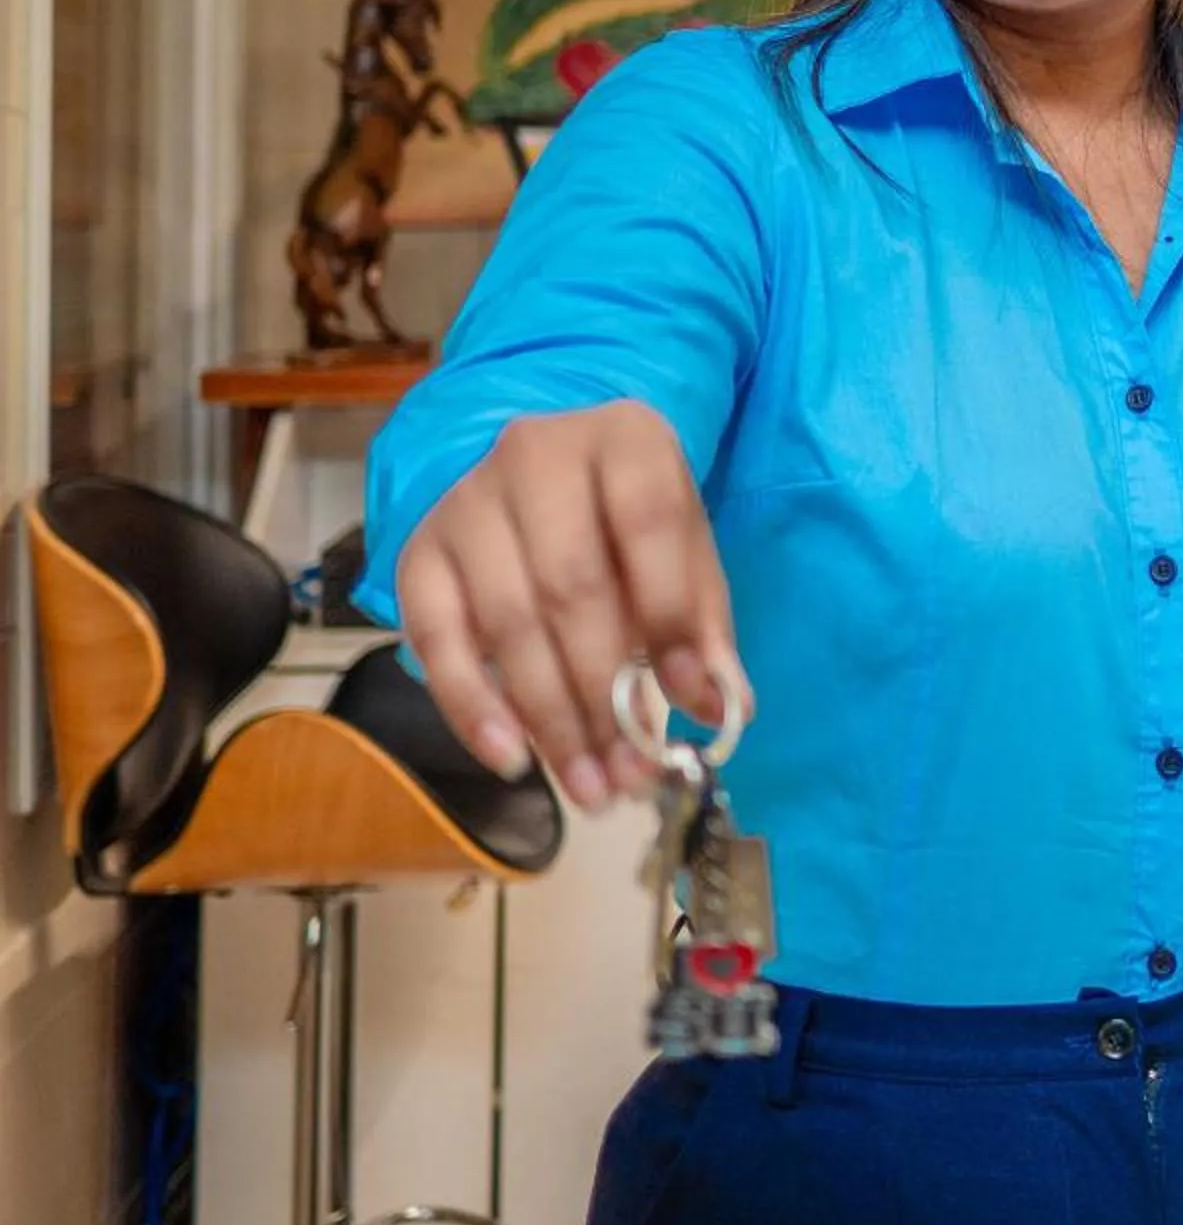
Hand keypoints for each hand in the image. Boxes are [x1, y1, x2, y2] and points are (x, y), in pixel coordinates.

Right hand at [393, 399, 747, 811]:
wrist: (547, 474)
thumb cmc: (631, 521)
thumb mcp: (685, 552)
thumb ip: (703, 624)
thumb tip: (721, 709)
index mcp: (625, 439)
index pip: (648, 521)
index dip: (668, 614)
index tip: (688, 700)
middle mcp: (536, 454)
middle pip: (570, 585)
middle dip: (605, 693)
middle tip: (632, 771)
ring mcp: (468, 502)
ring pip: (507, 622)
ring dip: (550, 718)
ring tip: (591, 785)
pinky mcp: (419, 550)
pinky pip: (434, 639)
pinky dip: (472, 707)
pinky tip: (512, 760)